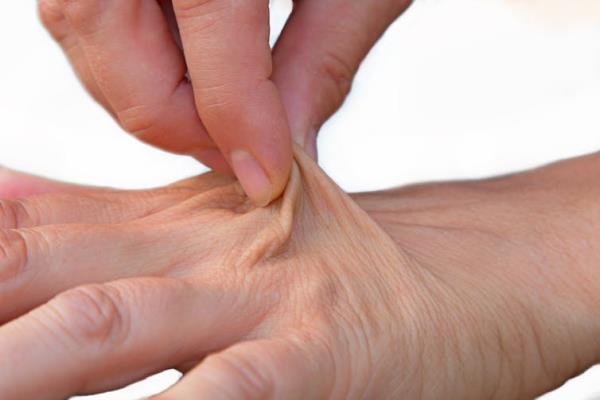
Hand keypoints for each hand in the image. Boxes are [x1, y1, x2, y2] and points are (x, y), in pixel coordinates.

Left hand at [1, 150, 598, 398]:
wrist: (461, 273)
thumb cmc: (337, 262)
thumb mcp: (213, 225)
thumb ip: (103, 218)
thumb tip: (1, 199)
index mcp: (176, 217)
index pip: (35, 233)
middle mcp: (205, 248)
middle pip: (54, 275)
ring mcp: (260, 298)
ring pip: (113, 324)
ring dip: (31, 364)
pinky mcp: (320, 354)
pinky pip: (229, 393)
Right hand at [37, 0, 412, 204]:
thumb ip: (321, 60)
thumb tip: (286, 150)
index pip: (210, 33)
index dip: (237, 122)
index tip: (267, 178)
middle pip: (102, 32)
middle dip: (169, 119)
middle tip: (232, 152)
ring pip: (78, 26)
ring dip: (143, 93)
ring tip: (212, 119)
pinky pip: (81, 6)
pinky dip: (127, 57)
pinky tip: (185, 71)